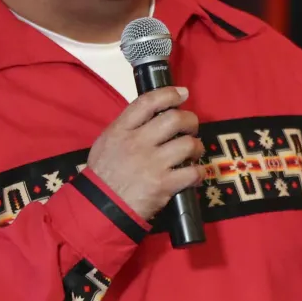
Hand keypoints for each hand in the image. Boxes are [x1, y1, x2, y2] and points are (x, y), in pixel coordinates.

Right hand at [84, 87, 203, 220]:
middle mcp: (138, 142)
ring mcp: (152, 163)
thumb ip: (127, 128)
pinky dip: (199, 172)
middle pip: (174, 119)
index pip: (148, 102)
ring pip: (188, 144)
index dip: (169, 94)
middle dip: (190, 121)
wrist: (102, 206)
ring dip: (197, 147)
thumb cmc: (103, 174)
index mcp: (121, 130)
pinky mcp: (164, 184)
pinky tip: (195, 174)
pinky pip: (193, 172)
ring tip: (194, 152)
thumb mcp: (106, 143)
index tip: (183, 93)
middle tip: (191, 128)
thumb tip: (152, 117)